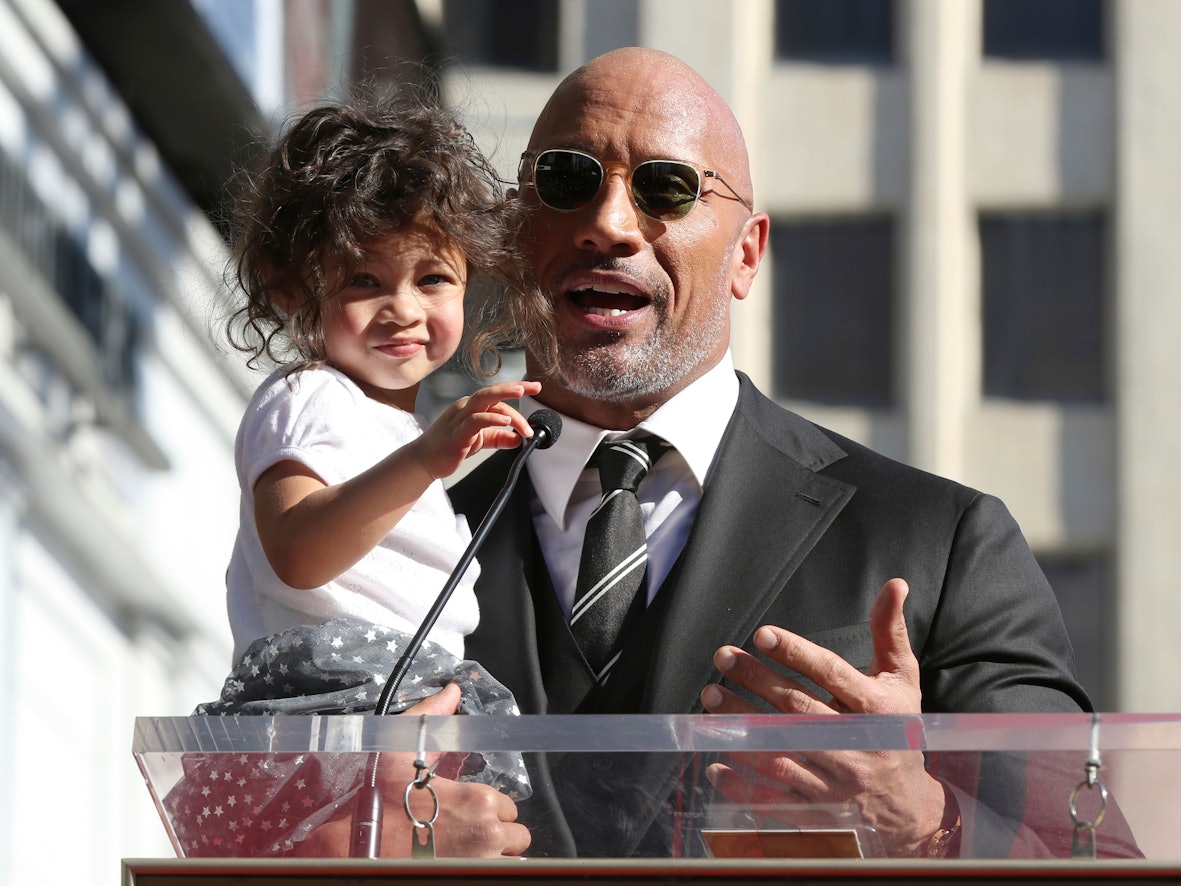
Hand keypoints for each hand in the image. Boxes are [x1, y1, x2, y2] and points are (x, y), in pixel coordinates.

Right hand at [296, 685, 530, 857]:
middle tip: (470, 833)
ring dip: (496, 857)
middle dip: (498, 835)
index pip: (509, 807)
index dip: (491, 808)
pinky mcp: (467, 880)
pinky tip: (464, 864)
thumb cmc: (377, 800)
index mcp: (478, 800)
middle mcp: (487, 834)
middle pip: (517, 837)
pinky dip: (487, 871)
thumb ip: (433, 717)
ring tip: (469, 852)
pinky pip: (499, 878)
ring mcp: (480, 864)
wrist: (351, 847)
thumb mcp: (400, 750)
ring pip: (512, 862)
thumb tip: (453, 690)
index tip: (468, 810)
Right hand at [414, 380, 542, 478]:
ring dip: (506, 400)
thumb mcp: (480, 441)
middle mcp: (466, 407)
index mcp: (472, 407)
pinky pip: (476, 420)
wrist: (424, 460)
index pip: (497, 395)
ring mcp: (460, 418)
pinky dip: (492, 418)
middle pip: (493, 391)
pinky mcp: (457, 432)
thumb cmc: (449, 447)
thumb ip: (499, 438)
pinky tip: (505, 420)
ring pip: (484, 400)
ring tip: (523, 402)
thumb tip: (518, 439)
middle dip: (515, 387)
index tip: (535, 388)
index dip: (516, 389)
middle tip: (535, 387)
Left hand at [700, 578, 946, 855]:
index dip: (797, 653)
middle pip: (798, 709)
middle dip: (757, 681)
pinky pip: (775, 798)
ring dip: (742, 725)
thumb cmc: (900, 730)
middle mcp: (856, 745)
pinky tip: (715, 761)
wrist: (910, 808)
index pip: (832, 675)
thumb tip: (894, 584)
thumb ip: (889, 632)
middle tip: (724, 657)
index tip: (762, 634)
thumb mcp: (902, 680)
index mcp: (878, 709)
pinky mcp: (818, 810)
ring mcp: (835, 782)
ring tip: (710, 698)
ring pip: (781, 750)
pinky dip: (743, 784)